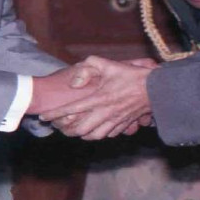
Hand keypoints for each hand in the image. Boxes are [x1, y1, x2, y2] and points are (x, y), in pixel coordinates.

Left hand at [39, 56, 153, 139]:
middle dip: (65, 129)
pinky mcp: (122, 125)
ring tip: (71, 130)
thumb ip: (88, 68)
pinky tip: (91, 131)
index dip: (56, 114)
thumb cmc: (130, 75)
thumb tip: (74, 83)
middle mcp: (104, 113)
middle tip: (57, 125)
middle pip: (78, 128)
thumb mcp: (108, 64)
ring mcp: (113, 121)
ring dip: (78, 134)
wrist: (154, 89)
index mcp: (98, 98)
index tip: (45, 116)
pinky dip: (94, 135)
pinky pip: (105, 136)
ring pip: (91, 135)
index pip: (71, 109)